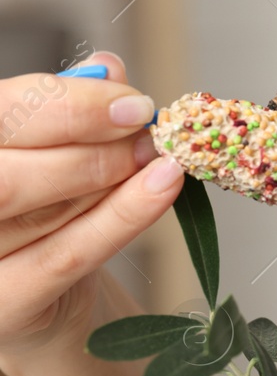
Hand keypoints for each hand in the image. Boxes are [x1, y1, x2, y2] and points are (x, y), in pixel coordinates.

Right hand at [0, 52, 183, 363]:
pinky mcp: (2, 306)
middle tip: (148, 134)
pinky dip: (123, 217)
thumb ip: (69, 110)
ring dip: (112, 177)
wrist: (38, 299)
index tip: (132, 102)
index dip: (68, 104)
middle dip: (87, 143)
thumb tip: (107, 68)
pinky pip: (69, 255)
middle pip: (7, 171)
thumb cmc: (39, 213)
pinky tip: (162, 188)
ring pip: (39, 209)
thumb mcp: (49, 153)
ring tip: (160, 159)